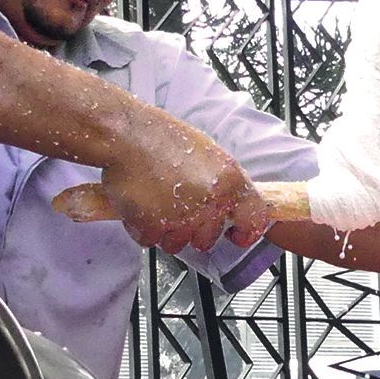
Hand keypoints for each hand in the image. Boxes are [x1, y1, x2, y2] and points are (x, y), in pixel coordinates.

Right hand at [100, 116, 274, 253]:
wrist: (125, 135)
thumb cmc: (161, 137)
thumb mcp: (209, 154)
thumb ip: (223, 183)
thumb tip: (228, 203)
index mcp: (230, 180)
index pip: (254, 219)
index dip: (246, 231)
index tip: (236, 234)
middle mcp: (210, 201)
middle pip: (208, 239)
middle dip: (194, 229)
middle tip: (180, 207)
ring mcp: (181, 217)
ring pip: (178, 243)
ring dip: (167, 230)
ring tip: (157, 201)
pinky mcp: (153, 226)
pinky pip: (151, 240)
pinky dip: (143, 227)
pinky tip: (141, 204)